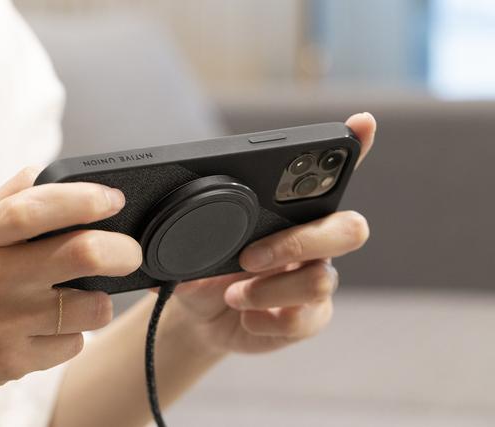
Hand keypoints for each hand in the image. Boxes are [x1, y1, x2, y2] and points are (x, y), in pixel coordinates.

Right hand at [0, 168, 141, 407]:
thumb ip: (9, 198)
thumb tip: (47, 172)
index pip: (40, 207)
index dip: (86, 199)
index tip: (113, 198)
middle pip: (83, 254)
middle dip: (123, 251)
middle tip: (128, 252)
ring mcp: (6, 322)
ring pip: (91, 307)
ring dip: (100, 301)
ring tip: (83, 296)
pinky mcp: (13, 361)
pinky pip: (73, 344)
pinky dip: (75, 334)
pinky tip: (51, 329)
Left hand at [168, 113, 375, 353]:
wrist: (198, 318)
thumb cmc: (203, 271)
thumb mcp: (193, 244)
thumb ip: (196, 227)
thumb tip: (188, 219)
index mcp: (290, 212)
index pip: (331, 176)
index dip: (354, 149)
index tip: (360, 123)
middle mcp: (313, 242)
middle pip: (348, 229)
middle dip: (298, 242)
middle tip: (249, 256)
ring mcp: (314, 281)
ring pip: (322, 279)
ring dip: (269, 289)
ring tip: (233, 294)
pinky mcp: (309, 317)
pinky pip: (304, 318)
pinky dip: (265, 318)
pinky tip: (246, 316)